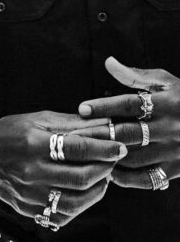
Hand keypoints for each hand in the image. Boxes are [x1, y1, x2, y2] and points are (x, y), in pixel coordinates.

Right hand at [0, 110, 126, 227]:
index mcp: (33, 145)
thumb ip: (72, 125)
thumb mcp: (39, 120)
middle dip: (104, 171)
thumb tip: (105, 127)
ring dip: (96, 193)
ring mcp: (26, 194)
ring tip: (101, 180)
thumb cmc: (10, 132)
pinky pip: (59, 215)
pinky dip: (77, 207)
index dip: (104, 149)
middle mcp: (29, 172)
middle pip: (80, 179)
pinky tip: (82, 194)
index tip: (119, 148)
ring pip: (74, 203)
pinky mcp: (25, 209)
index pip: (78, 149)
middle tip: (111, 163)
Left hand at [73, 56, 179, 188]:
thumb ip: (136, 75)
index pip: (129, 104)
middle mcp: (170, 127)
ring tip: (85, 154)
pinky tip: (109, 173)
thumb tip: (109, 62)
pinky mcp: (176, 169)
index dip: (104, 106)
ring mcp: (174, 150)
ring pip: (132, 157)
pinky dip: (126, 178)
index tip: (81, 109)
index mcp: (167, 103)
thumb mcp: (167, 83)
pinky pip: (146, 179)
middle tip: (72, 136)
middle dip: (97, 135)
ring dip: (107, 157)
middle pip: (126, 133)